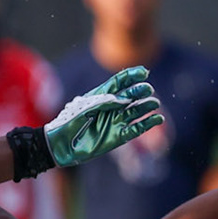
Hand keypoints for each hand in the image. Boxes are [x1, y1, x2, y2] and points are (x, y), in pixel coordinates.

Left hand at [45, 67, 162, 166]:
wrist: (60, 145)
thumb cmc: (69, 123)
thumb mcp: (84, 108)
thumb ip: (103, 102)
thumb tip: (123, 98)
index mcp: (100, 97)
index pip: (118, 83)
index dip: (131, 76)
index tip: (143, 72)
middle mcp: (110, 108)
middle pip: (129, 96)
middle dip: (139, 91)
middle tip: (147, 89)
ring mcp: (115, 121)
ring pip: (135, 111)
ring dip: (146, 106)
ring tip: (154, 103)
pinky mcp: (118, 136)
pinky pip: (136, 129)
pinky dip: (147, 124)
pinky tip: (157, 119)